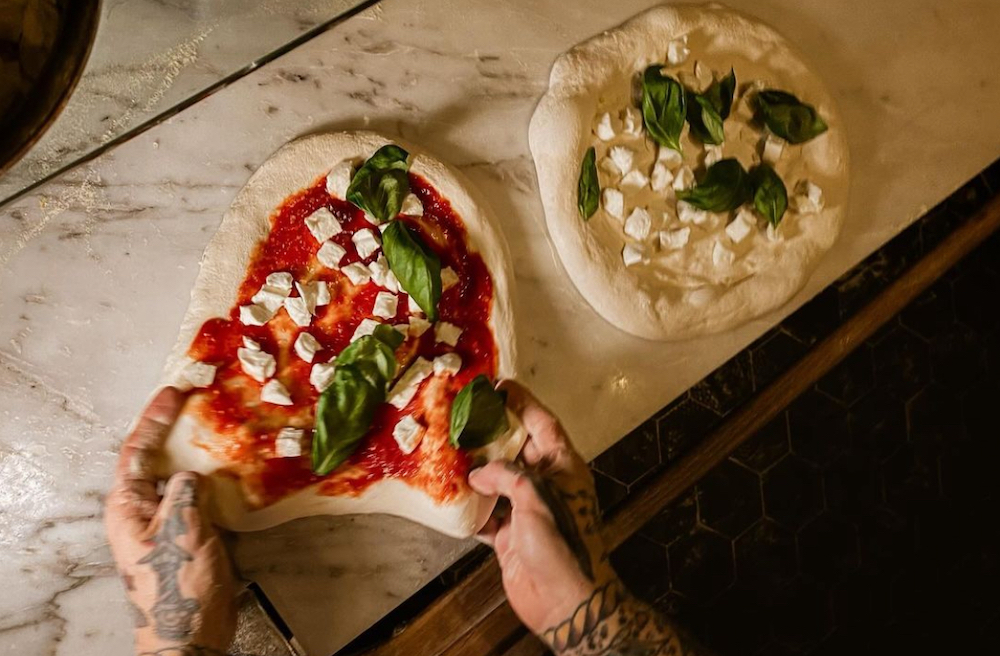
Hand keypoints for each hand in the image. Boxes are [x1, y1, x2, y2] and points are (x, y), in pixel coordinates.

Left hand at [104, 387, 236, 655]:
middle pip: (155, 459)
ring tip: (217, 429)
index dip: (155, 418)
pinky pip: (197, 496)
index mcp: (127, 506)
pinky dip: (212, 479)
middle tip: (196, 401)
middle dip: (173, 429)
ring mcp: (163, 523)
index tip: (174, 392)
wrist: (190, 633)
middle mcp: (140, 511)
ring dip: (196, 453)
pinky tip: (231, 470)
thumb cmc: (178, 586)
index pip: (137, 450)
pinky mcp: (184, 534)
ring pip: (178, 476)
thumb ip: (186, 492)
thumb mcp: (182, 530)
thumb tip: (194, 474)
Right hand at [468, 382, 616, 635]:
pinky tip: (446, 494)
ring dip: (473, 468)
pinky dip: (467, 505)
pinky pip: (484, 512)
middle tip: (461, 414)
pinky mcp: (509, 533)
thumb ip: (506, 476)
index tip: (498, 385)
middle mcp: (545, 482)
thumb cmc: (562, 543)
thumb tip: (477, 474)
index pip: (541, 423)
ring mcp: (525, 508)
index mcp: (562, 466)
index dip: (521, 402)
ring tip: (446, 448)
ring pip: (496, 479)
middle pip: (514, 448)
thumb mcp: (537, 498)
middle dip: (489, 433)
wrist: (564, 600)